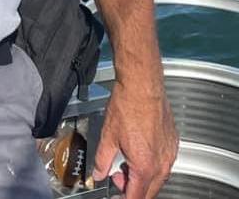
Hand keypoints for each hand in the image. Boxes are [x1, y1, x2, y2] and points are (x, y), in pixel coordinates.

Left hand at [92, 81, 177, 196]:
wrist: (142, 86)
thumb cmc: (128, 105)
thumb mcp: (108, 136)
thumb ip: (102, 160)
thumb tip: (99, 173)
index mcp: (145, 166)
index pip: (137, 197)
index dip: (125, 198)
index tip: (117, 195)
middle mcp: (161, 163)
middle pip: (149, 191)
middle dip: (133, 188)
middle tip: (117, 176)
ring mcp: (170, 153)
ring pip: (158, 178)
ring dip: (142, 176)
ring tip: (125, 160)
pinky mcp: (173, 143)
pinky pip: (164, 162)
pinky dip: (151, 163)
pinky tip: (138, 150)